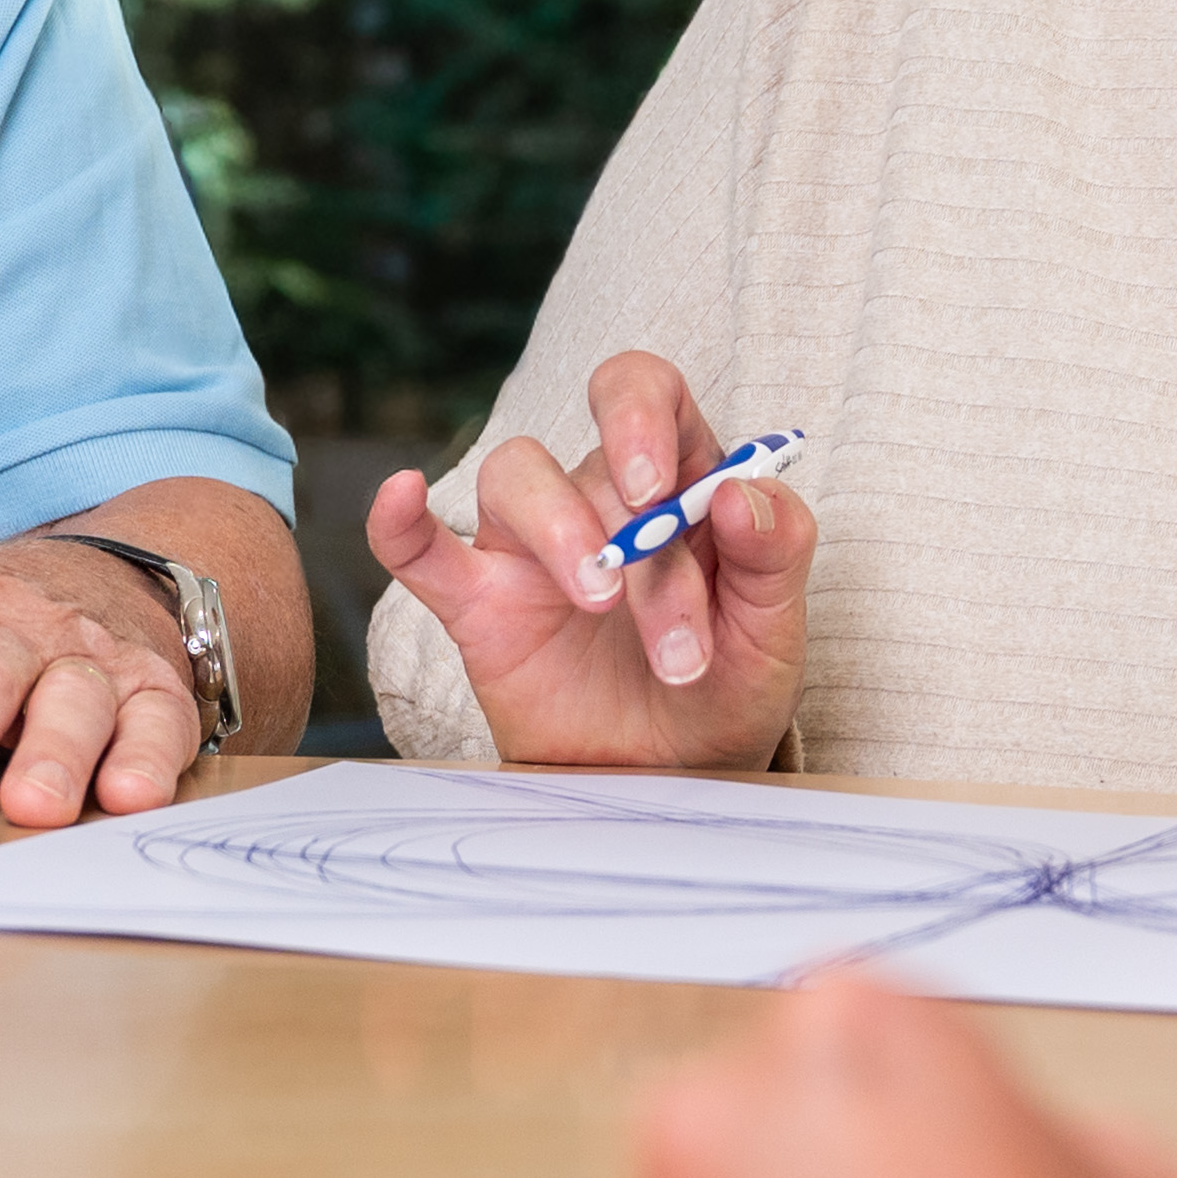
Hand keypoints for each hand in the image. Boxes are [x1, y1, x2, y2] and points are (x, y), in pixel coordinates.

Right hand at [367, 350, 816, 768]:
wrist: (673, 784)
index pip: (648, 393)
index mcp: (679, 481)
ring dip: (559, 536)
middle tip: (651, 613)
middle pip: (594, 464)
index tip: (659, 491)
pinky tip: (400, 497)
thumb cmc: (726, 693)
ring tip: (596, 608)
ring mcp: (533, 549)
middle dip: (632, 540)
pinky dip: (400, 522)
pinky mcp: (481, 606)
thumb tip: (742, 493)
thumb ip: (776, 555)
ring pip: (513, 479)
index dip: (643, 418)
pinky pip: (423, 550)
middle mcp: (600, 498)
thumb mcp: (774, 634)